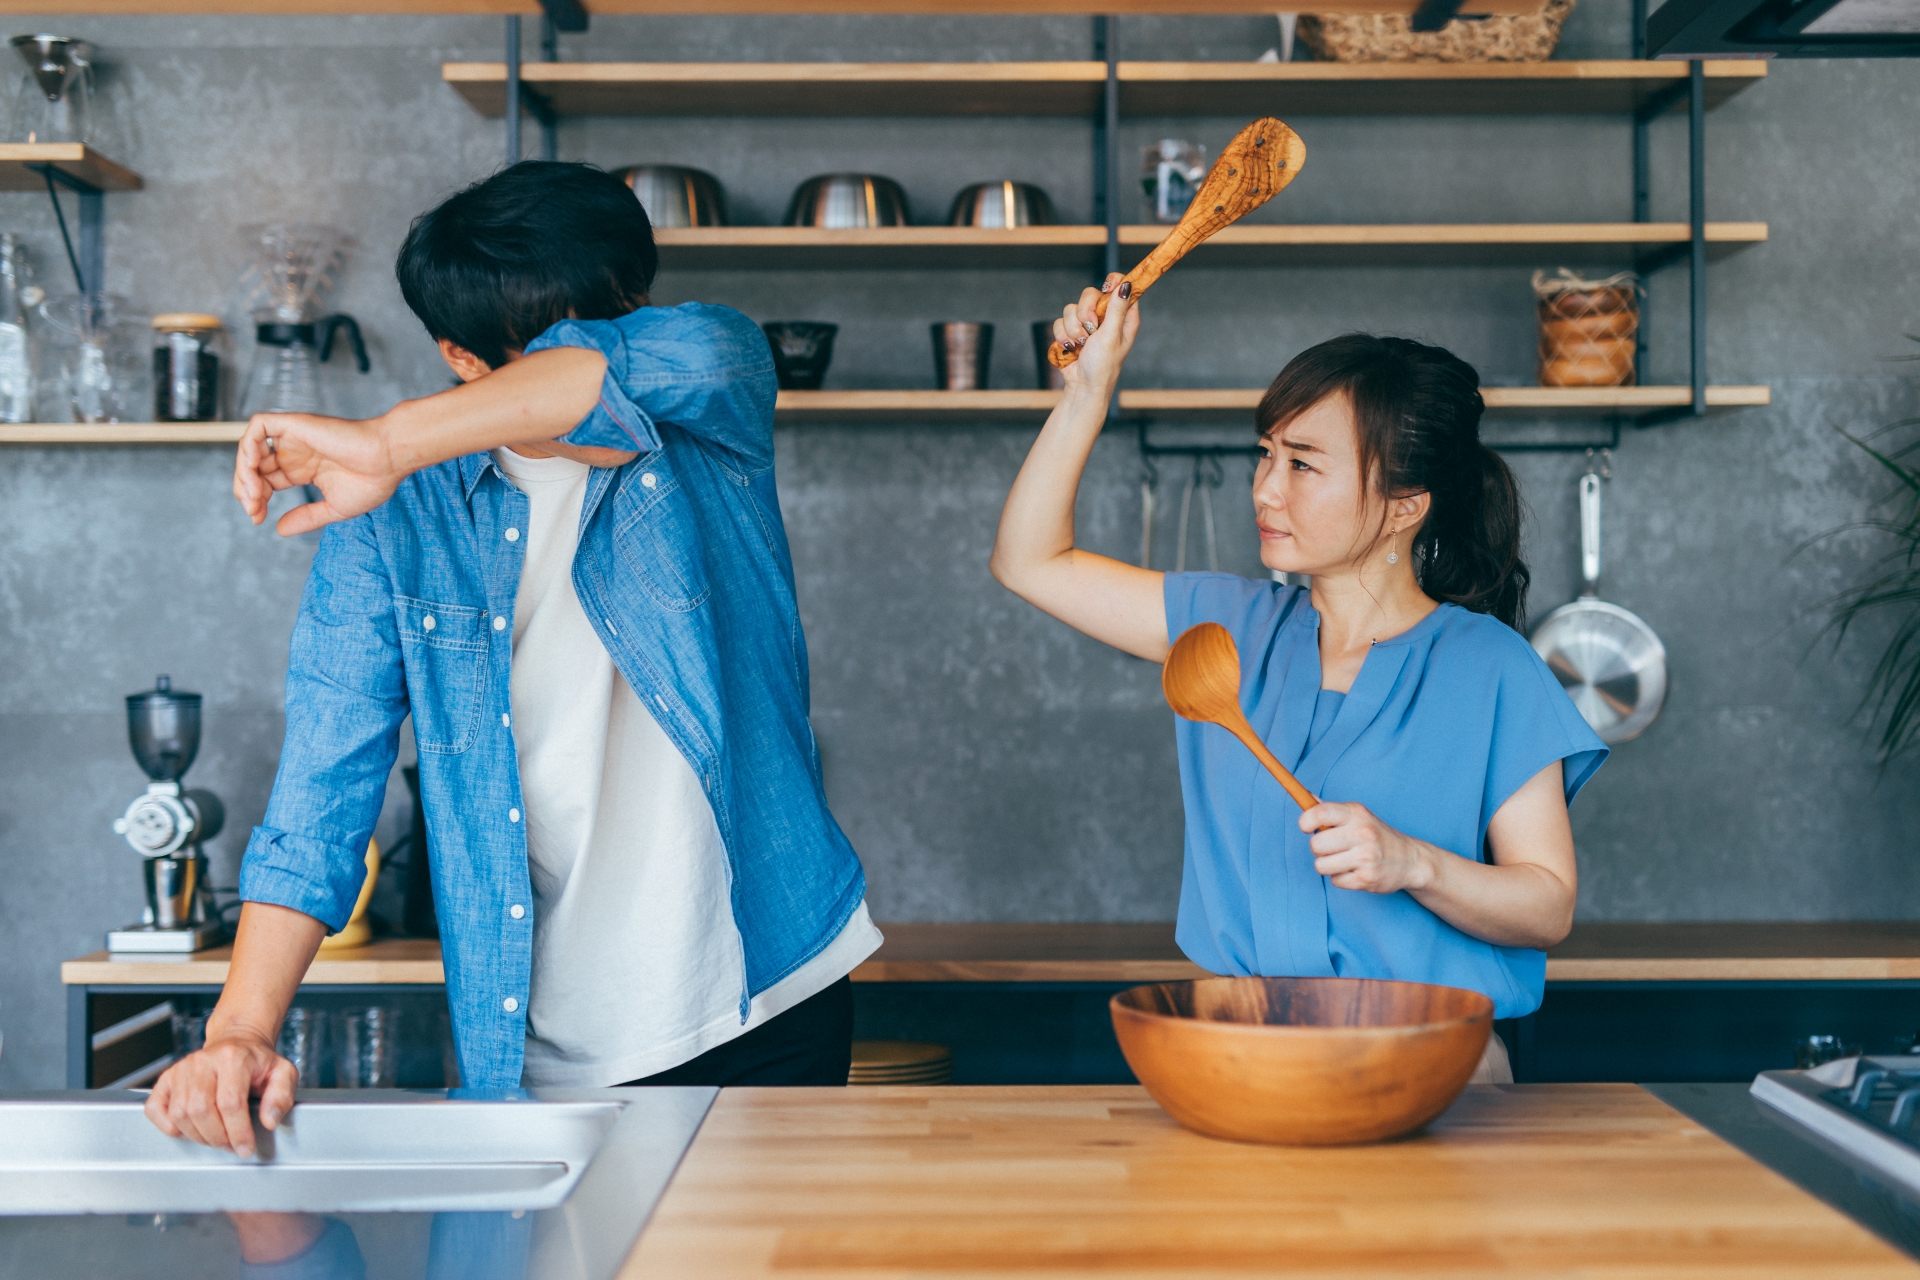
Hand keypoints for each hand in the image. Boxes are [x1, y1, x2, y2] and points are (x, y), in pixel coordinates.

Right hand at [145, 1030, 296, 1156]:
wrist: (236, 1043)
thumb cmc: (257, 1062)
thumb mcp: (283, 1073)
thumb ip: (281, 1096)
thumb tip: (269, 1121)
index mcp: (233, 1058)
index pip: (230, 1103)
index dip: (238, 1132)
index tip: (245, 1148)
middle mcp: (202, 1061)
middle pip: (201, 1111)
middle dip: (218, 1137)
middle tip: (231, 1145)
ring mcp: (181, 1069)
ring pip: (180, 1115)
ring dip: (198, 1136)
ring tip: (217, 1137)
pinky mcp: (165, 1079)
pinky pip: (156, 1110)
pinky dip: (169, 1127)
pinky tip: (190, 1129)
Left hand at [233, 412, 400, 536]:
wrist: (388, 460)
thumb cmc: (372, 481)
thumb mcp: (333, 508)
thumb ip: (306, 518)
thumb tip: (278, 530)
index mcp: (303, 470)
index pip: (265, 482)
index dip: (256, 500)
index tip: (258, 519)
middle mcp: (294, 452)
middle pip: (252, 467)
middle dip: (246, 490)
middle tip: (254, 510)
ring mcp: (293, 438)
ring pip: (250, 447)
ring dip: (244, 471)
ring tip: (255, 494)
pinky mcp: (294, 424)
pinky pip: (258, 427)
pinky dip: (248, 444)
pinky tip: (254, 466)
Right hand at [1053, 272, 1140, 397]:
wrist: (1082, 386)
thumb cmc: (1102, 366)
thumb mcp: (1111, 335)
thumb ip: (1116, 309)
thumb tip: (1126, 284)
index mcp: (1124, 317)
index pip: (1121, 286)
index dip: (1113, 283)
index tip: (1106, 288)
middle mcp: (1106, 317)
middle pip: (1090, 293)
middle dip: (1085, 312)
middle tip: (1090, 328)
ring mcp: (1087, 324)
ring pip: (1072, 308)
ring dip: (1073, 329)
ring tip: (1081, 345)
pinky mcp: (1071, 331)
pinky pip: (1060, 321)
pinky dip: (1063, 336)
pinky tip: (1071, 348)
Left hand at [1300, 801, 1435, 894]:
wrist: (1410, 860)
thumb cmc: (1376, 835)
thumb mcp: (1358, 816)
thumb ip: (1330, 810)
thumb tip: (1305, 796)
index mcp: (1357, 814)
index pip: (1320, 813)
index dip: (1305, 821)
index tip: (1306, 827)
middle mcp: (1362, 833)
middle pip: (1315, 845)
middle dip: (1319, 849)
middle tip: (1333, 848)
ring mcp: (1365, 857)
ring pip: (1321, 866)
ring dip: (1328, 866)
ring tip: (1344, 860)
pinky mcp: (1367, 879)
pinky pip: (1335, 881)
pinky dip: (1341, 879)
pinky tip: (1355, 871)